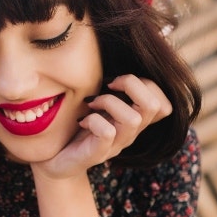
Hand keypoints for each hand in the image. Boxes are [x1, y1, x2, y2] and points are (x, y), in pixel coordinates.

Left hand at [33, 75, 172, 179]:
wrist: (53, 161)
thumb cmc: (73, 126)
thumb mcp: (95, 103)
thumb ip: (108, 88)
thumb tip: (111, 55)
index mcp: (133, 119)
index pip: (163, 103)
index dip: (147, 85)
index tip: (116, 81)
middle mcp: (130, 133)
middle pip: (155, 106)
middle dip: (132, 85)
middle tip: (108, 85)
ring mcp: (116, 145)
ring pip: (133, 119)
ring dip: (109, 102)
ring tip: (91, 103)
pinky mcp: (98, 154)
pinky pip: (107, 133)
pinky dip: (94, 120)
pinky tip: (82, 121)